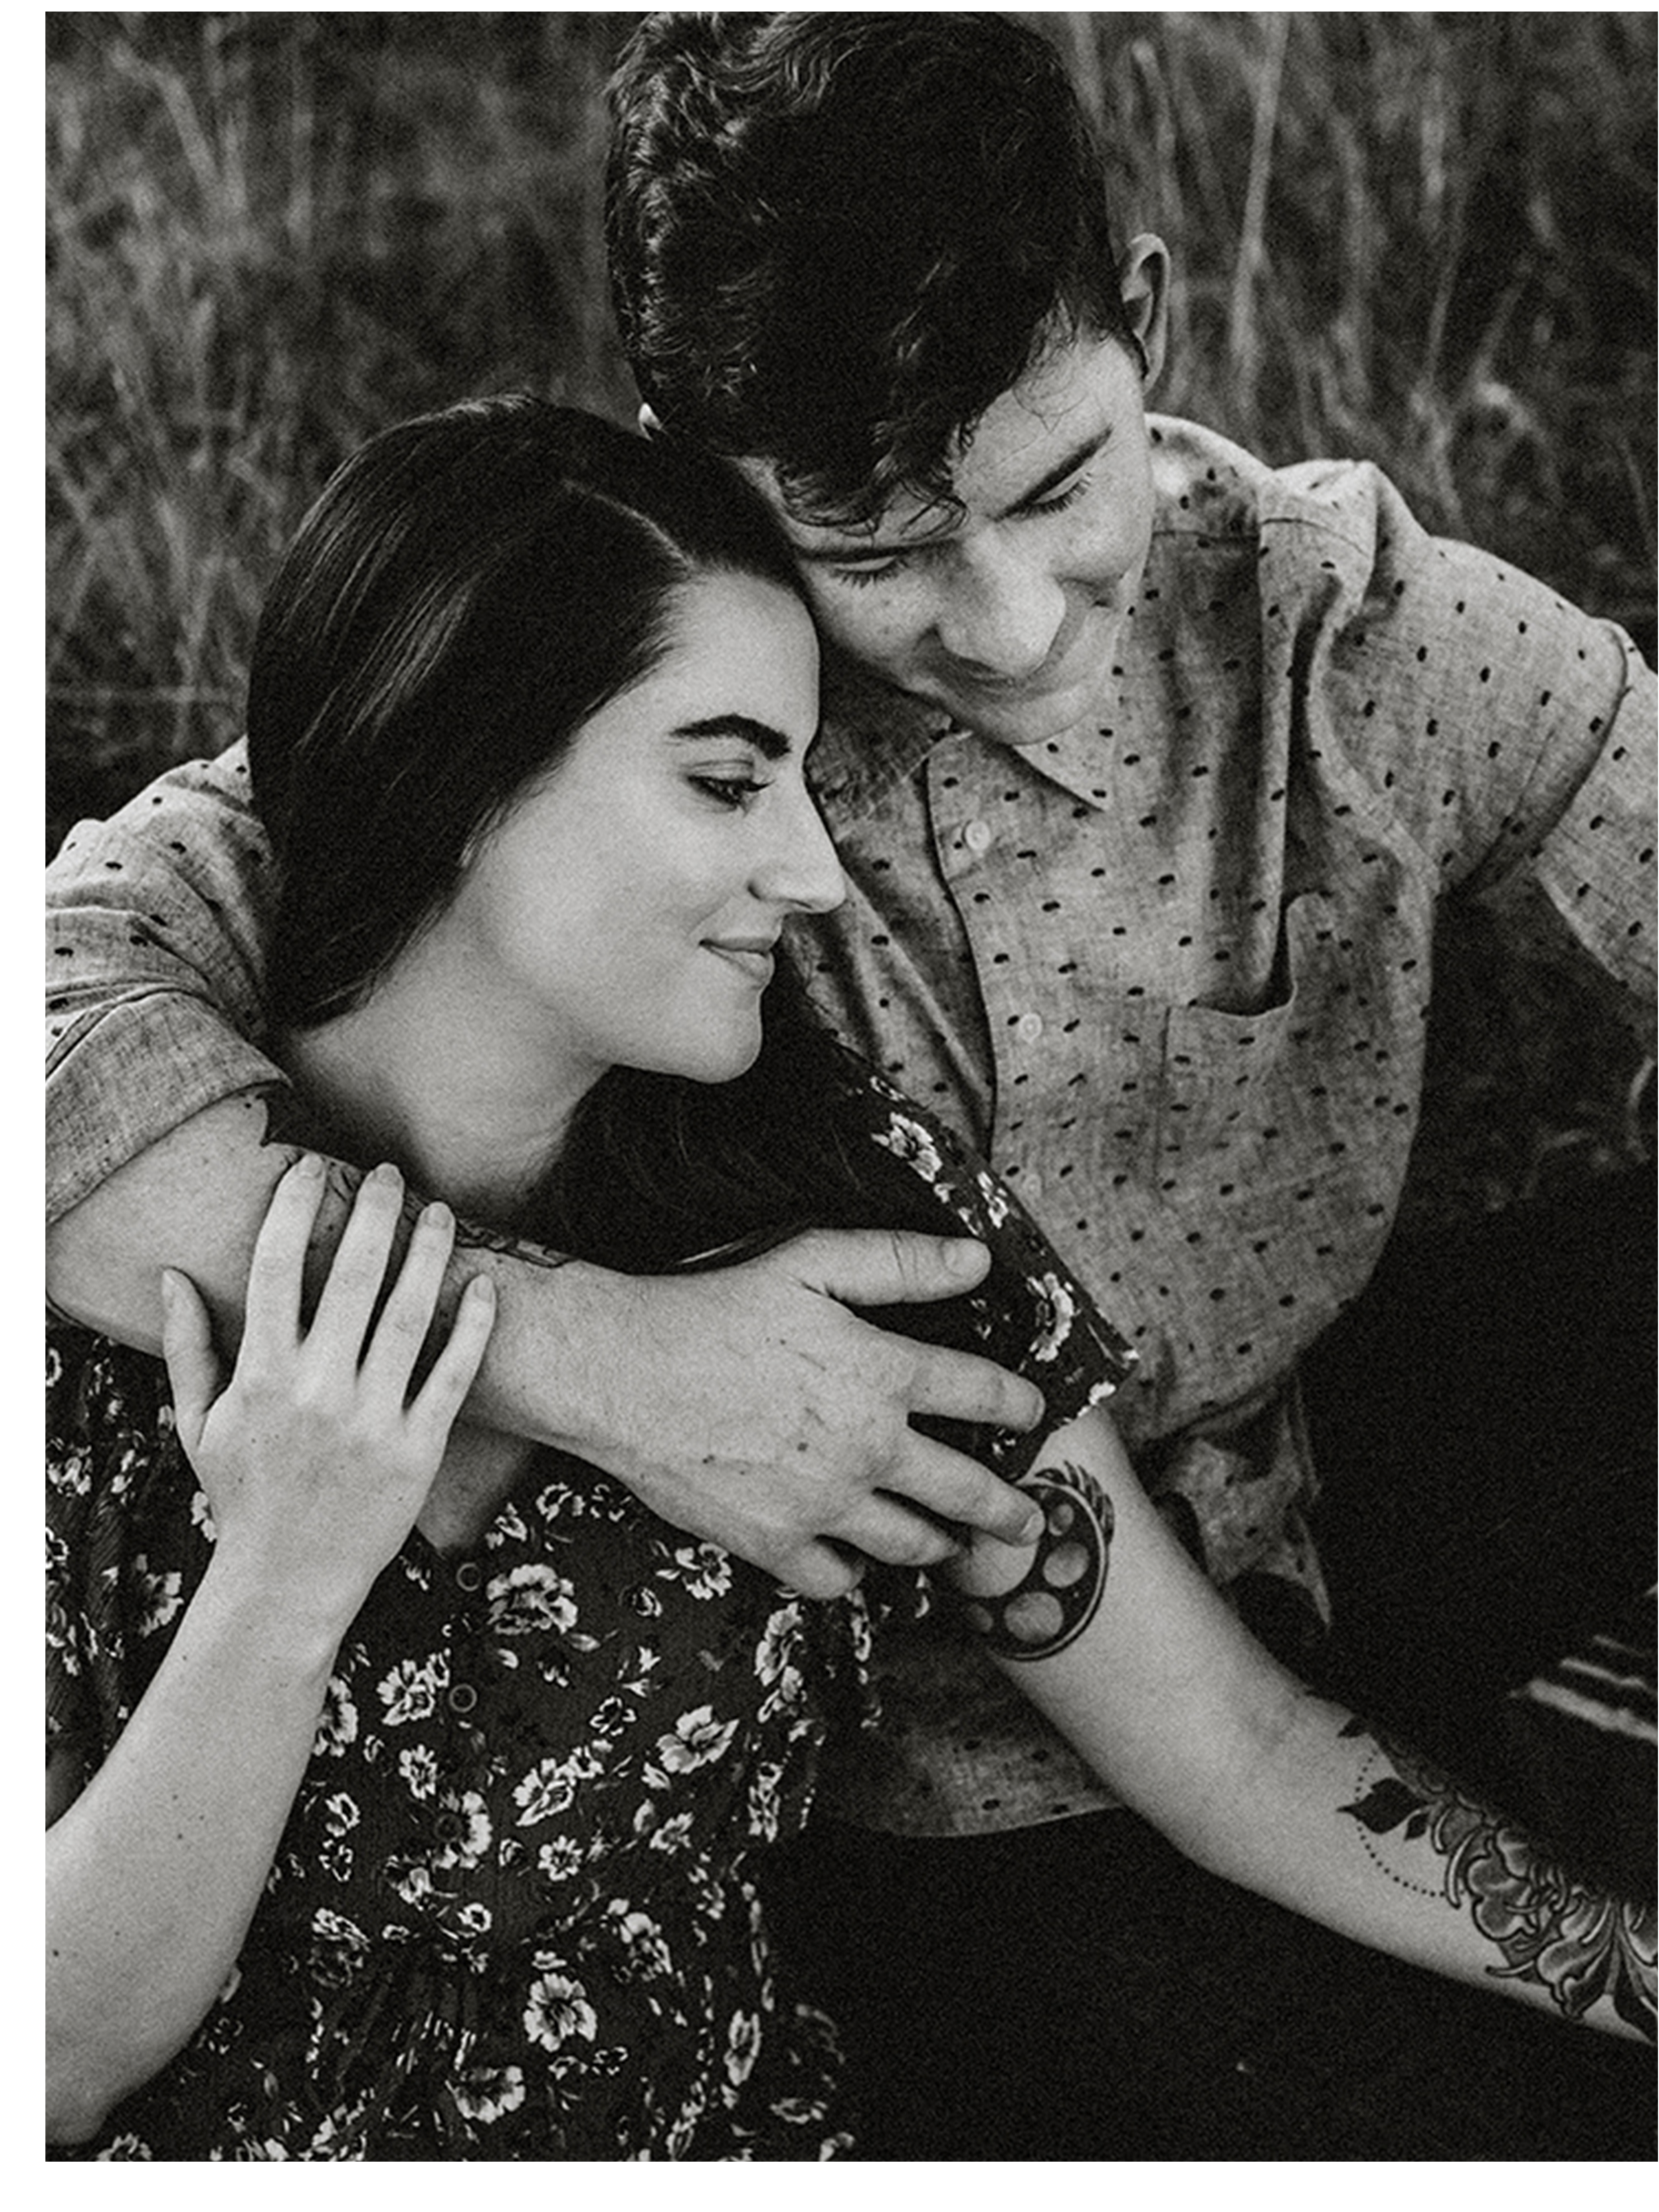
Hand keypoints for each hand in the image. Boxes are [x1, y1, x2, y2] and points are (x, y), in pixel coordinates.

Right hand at [160, 1156, 495, 1631]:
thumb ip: (189, 1348)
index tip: (312, 1168)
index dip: (293, 1209)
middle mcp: (318, 1390)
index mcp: (262, 1376)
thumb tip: (171, 1276)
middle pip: (352, 1277)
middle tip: (389, 1173)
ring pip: (409, 1316)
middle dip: (373, 1214)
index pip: (275, 1269)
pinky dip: (473, 1327)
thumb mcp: (199, 1424)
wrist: (288, 1580)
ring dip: (429, 1255)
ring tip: (442, 1212)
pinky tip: (485, 1285)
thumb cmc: (243, 1494)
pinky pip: (453, 1375)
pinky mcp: (417, 1450)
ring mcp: (372, 1420)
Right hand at [583, 1227, 1046, 1597]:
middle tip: (1027, 1522)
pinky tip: (854, 1557)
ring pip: (910, 1544)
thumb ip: (899, 1262)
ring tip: (950, 1544)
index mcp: (882, 1374)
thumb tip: (976, 1261)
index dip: (1020, 1404)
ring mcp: (823, 1505)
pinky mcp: (774, 1543)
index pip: (983, 1394)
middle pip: (968, 1492)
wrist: (622, 1373)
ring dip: (939, 1544)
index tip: (1032, 1412)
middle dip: (1008, 1510)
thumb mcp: (810, 1260)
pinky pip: (837, 1579)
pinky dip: (853, 1572)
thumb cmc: (712, 1307)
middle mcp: (867, 1448)